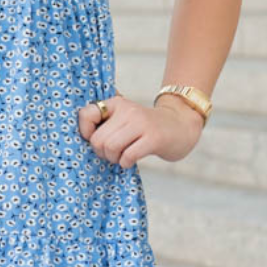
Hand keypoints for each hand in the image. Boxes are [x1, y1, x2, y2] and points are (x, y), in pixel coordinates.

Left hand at [76, 91, 205, 166]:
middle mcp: (128, 110)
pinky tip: (131, 160)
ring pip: (110, 147)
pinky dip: (125, 163)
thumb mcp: (124, 118)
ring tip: (122, 157)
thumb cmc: (146, 128)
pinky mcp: (153, 138)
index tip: (96, 140)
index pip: (86, 114)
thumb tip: (85, 139)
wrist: (180, 126)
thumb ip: (105, 124)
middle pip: (97, 139)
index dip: (85, 133)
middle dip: (102, 153)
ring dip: (113, 159)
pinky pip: (127, 156)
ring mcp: (141, 123)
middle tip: (113, 154)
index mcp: (117, 103)